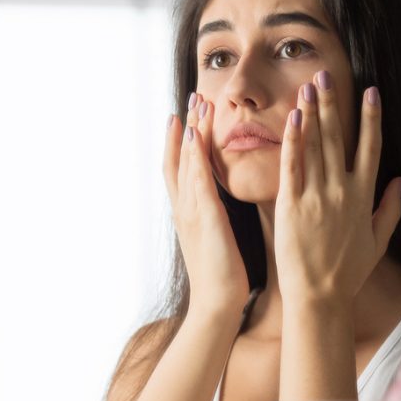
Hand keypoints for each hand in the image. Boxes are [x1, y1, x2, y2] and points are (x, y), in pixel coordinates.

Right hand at [164, 93, 249, 316]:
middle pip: (178, 158)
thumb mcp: (216, 238)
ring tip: (197, 104)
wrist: (217, 303)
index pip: (181, 168)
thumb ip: (216, 217)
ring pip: (186, 162)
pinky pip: (197, 179)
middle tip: (190, 97)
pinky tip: (198, 135)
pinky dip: (194, 155)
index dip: (182, 140)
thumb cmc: (223, 275)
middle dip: (183, 127)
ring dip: (190, 131)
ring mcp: (190, 211)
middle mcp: (184, 207)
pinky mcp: (204, 217)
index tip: (187, 114)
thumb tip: (221, 203)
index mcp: (188, 212)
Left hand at [274, 73, 400, 312]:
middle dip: (334, 103)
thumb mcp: (377, 242)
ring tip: (309, 86)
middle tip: (326, 74)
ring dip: (313, 113)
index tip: (371, 92)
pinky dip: (294, 141)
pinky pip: (293, 167)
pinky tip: (293, 119)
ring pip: (316, 147)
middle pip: (339, 138)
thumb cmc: (346, 273)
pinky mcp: (292, 206)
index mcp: (364, 198)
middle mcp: (342, 191)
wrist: (319, 297)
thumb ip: (390, 210)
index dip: (371, 118)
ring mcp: (317, 197)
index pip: (371, 148)